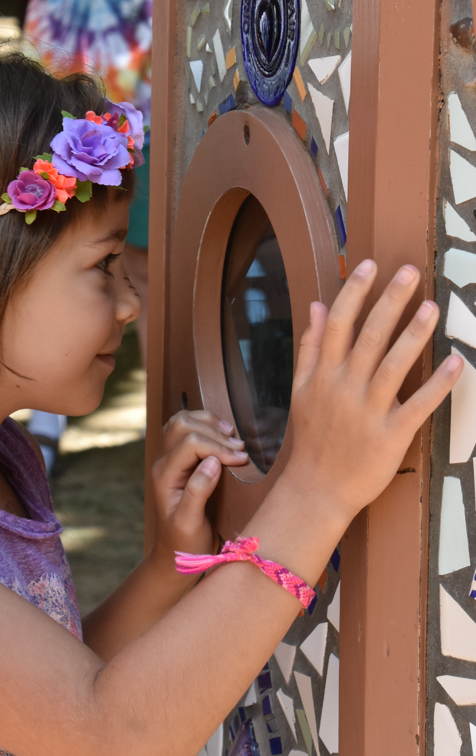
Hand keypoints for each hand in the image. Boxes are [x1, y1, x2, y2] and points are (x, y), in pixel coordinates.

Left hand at [151, 410, 247, 560]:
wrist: (174, 555)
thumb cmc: (183, 544)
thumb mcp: (190, 524)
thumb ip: (197, 492)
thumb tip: (213, 462)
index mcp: (164, 477)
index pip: (190, 444)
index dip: (217, 447)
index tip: (241, 460)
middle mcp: (162, 464)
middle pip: (182, 425)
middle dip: (214, 432)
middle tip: (240, 449)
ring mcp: (168, 460)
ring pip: (181, 421)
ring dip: (209, 423)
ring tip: (233, 438)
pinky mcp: (177, 461)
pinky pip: (185, 429)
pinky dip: (205, 425)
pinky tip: (223, 435)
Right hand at [282, 260, 461, 523]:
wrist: (316, 490)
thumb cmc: (311, 439)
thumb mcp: (301, 390)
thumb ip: (310, 347)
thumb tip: (316, 306)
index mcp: (323, 376)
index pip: (338, 324)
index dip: (353, 292)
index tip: (368, 265)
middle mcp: (344, 389)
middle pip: (368, 337)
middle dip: (389, 302)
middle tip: (410, 272)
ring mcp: (368, 412)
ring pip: (393, 366)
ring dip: (414, 335)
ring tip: (432, 308)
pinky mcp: (391, 436)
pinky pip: (418, 405)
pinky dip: (437, 384)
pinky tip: (455, 362)